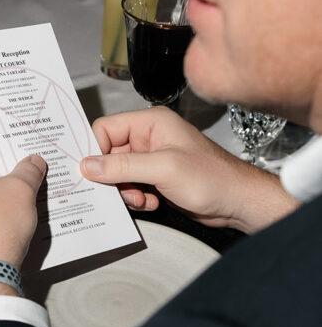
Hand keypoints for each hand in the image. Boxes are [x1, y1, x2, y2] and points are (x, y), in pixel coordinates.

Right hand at [80, 107, 297, 234]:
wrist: (238, 202)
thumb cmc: (212, 178)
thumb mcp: (163, 169)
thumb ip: (123, 166)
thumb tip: (88, 165)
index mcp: (151, 123)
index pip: (105, 128)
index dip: (96, 150)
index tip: (92, 172)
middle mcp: (149, 138)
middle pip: (108, 154)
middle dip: (112, 177)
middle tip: (120, 191)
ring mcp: (152, 159)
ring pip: (118, 174)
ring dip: (124, 190)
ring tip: (141, 199)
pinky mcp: (156, 178)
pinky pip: (131, 186)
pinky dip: (136, 198)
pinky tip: (152, 203)